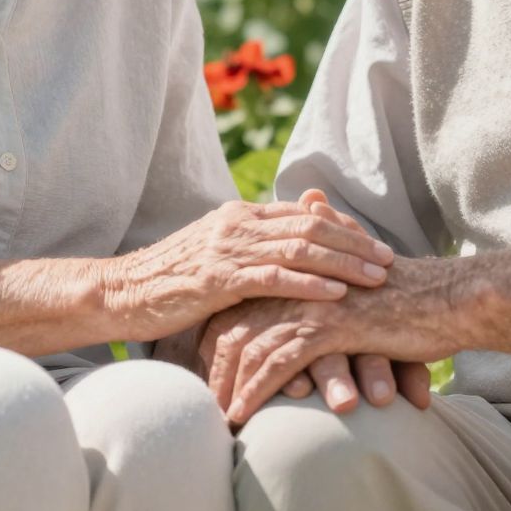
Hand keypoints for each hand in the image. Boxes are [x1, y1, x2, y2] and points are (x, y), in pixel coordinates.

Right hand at [103, 199, 393, 342]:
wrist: (120, 294)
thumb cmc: (168, 284)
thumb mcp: (214, 259)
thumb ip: (250, 253)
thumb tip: (288, 258)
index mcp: (239, 217)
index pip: (303, 215)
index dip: (342, 229)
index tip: (374, 243)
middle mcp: (237, 224)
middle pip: (310, 227)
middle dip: (355, 243)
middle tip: (390, 259)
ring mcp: (227, 249)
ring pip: (300, 249)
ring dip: (344, 263)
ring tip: (377, 277)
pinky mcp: (217, 278)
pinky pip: (273, 278)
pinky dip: (309, 284)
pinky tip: (337, 295)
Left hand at [201, 256, 461, 424]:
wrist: (449, 300)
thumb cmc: (408, 297)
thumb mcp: (359, 280)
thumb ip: (329, 259)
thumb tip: (312, 221)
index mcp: (300, 274)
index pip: (240, 307)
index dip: (217, 342)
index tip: (207, 375)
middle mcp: (299, 285)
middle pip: (234, 328)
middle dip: (214, 370)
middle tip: (205, 405)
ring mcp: (313, 304)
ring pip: (251, 348)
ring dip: (229, 388)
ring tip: (218, 419)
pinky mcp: (330, 327)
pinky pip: (279, 363)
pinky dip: (255, 392)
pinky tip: (242, 416)